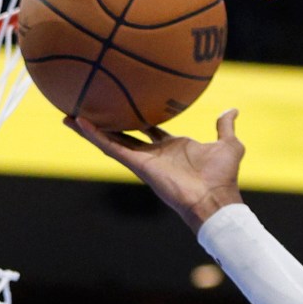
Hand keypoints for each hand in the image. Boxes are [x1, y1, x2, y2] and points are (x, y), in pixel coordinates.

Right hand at [68, 107, 245, 232]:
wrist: (215, 199)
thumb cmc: (223, 177)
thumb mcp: (229, 144)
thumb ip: (225, 127)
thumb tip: (232, 109)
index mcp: (173, 146)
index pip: (150, 129)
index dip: (137, 117)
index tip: (124, 104)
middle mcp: (155, 153)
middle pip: (124, 134)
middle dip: (107, 123)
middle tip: (89, 108)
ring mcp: (144, 160)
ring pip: (112, 141)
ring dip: (91, 129)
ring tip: (69, 115)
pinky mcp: (138, 166)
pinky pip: (112, 148)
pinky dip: (96, 136)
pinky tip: (79, 123)